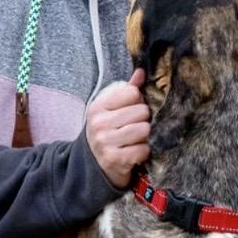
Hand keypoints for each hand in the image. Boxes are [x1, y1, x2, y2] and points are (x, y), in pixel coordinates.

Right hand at [87, 68, 150, 187]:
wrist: (93, 166)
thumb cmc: (107, 133)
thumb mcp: (111, 111)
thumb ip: (126, 90)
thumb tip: (141, 72)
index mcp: (98, 107)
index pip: (132, 93)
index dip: (138, 101)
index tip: (131, 111)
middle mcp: (99, 123)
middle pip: (142, 111)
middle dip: (143, 120)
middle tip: (135, 127)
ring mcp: (105, 142)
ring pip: (144, 130)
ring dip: (144, 136)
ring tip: (135, 139)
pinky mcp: (115, 159)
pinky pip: (143, 149)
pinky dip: (143, 152)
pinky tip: (134, 152)